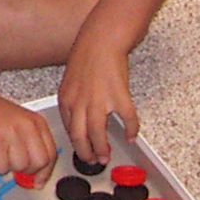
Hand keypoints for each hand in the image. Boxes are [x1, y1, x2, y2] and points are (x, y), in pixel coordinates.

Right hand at [0, 84, 57, 178]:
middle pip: (38, 163)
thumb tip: (36, 177)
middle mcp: (27, 126)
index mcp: (36, 122)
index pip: (51, 155)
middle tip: (12, 161)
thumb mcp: (17, 124)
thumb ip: (29, 146)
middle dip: (25, 169)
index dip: (44, 172)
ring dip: (6, 165)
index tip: (38, 181)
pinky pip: (0, 166)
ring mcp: (11, 132)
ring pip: (19, 167)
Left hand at [59, 35, 136, 166]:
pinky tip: (132, 135)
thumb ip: (74, 100)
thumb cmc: (87, 56)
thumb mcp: (71, 80)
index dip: (76, 143)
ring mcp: (99, 100)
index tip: (82, 151)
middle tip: (93, 161)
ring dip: (102, 149)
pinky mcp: (119, 96)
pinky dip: (131, 130)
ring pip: (97, 134)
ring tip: (106, 156)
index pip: (68, 129)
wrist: (101, 39)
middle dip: (86, 153)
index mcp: (67, 99)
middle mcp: (79, 102)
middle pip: (79, 136)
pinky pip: (127, 120)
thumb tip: (78, 118)